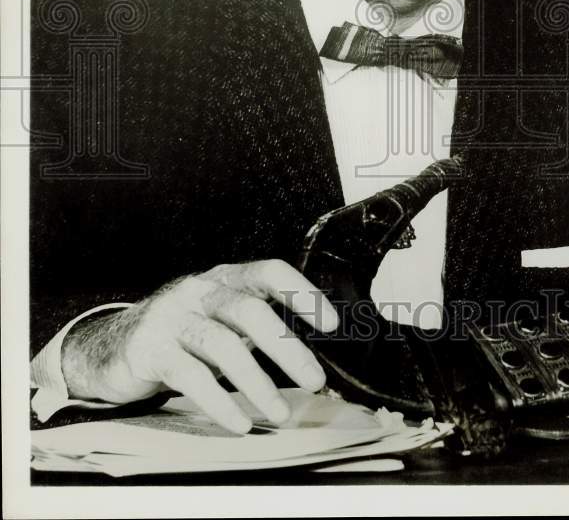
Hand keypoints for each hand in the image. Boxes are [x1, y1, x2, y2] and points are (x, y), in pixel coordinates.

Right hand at [61, 260, 339, 431]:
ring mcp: (173, 317)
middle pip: (250, 311)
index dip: (302, 293)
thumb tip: (311, 359)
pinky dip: (219, 402)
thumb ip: (258, 327)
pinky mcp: (151, 350)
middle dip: (287, 348)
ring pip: (223, 345)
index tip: (331, 324)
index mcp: (225, 279)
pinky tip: (240, 423)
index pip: (269, 272)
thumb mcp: (222, 319)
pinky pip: (191, 376)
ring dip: (257, 383)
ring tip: (280, 413)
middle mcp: (200, 291)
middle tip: (315, 381)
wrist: (110, 348)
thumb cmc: (183, 334)